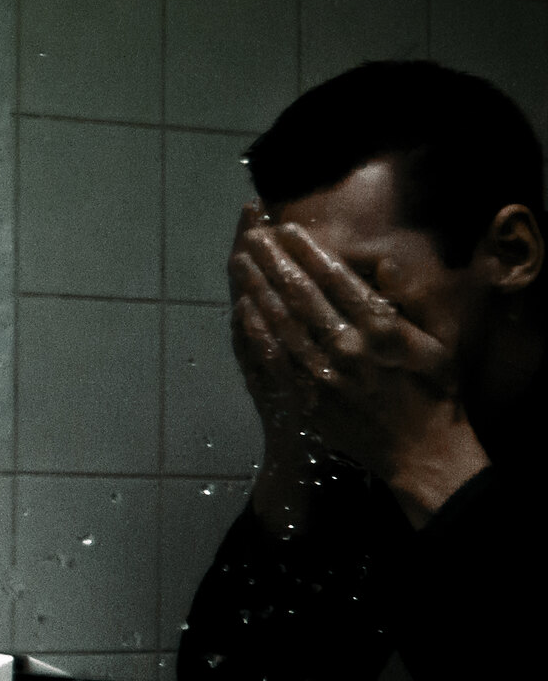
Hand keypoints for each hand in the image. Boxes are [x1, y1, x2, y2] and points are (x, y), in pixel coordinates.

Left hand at [228, 214, 486, 524]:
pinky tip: (241, 309)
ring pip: (281, 323)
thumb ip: (413, 299)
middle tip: (251, 235)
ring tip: (240, 261)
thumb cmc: (435, 391)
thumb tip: (386, 264)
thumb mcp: (440, 340)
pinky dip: (255, 331)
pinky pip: (273, 359)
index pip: (336, 280)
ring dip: (257, 289)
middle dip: (273, 262)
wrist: (421, 452)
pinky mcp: (306, 398)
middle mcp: (348, 348)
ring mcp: (323, 375)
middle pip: (301, 296)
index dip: (307, 251)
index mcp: (382, 328)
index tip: (286, 229)